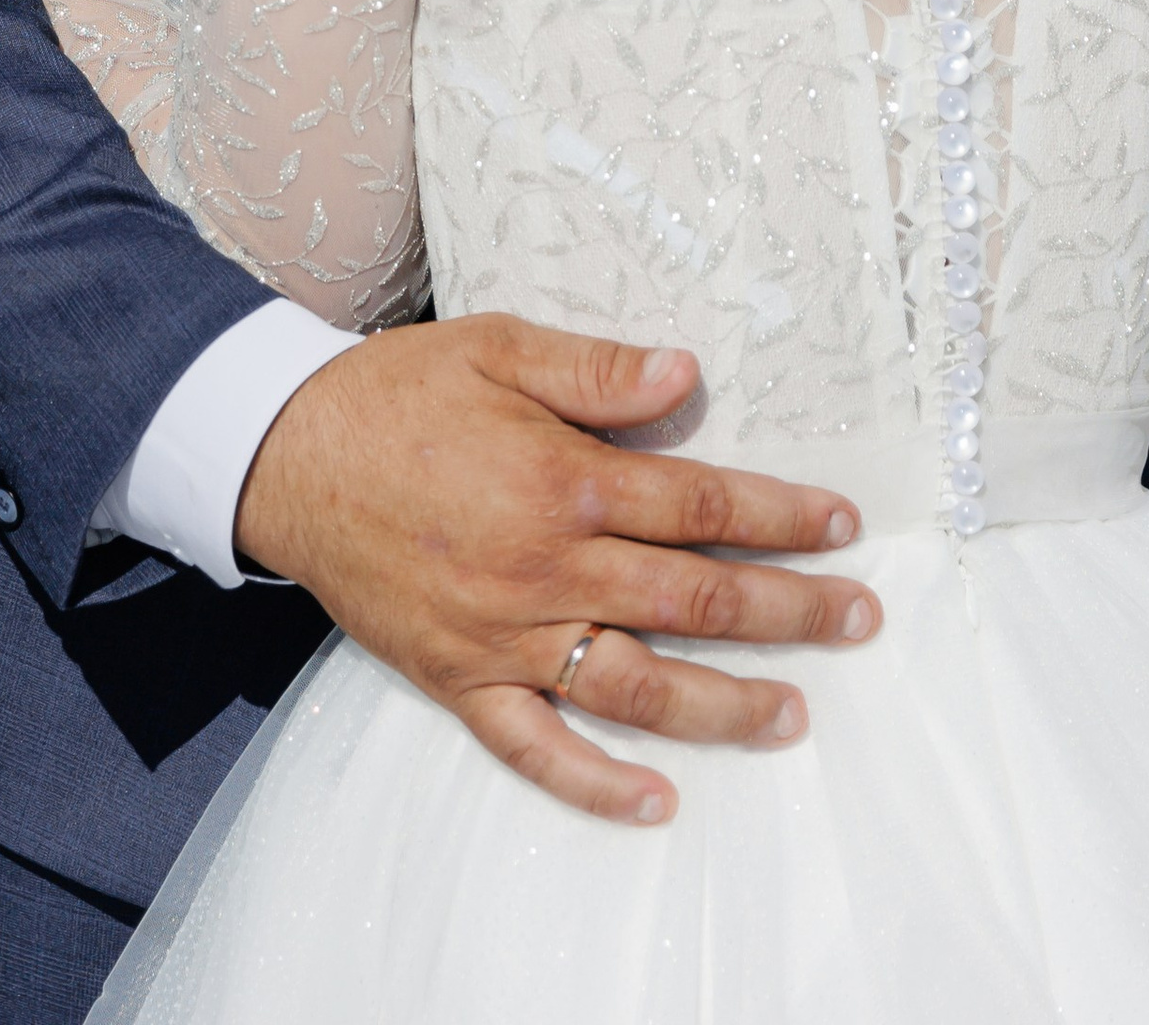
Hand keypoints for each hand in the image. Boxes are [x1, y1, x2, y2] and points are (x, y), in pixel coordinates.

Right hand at [231, 316, 878, 825]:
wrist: (288, 453)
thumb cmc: (400, 392)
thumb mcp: (498, 346)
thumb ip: (596, 369)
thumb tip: (688, 372)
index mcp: (564, 481)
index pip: (703, 505)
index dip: (782, 515)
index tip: (841, 524)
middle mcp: (546, 569)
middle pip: (694, 601)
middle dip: (789, 611)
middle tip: (859, 618)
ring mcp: (505, 636)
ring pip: (638, 687)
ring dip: (726, 705)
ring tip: (796, 714)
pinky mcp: (461, 681)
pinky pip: (537, 750)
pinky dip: (598, 784)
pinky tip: (658, 802)